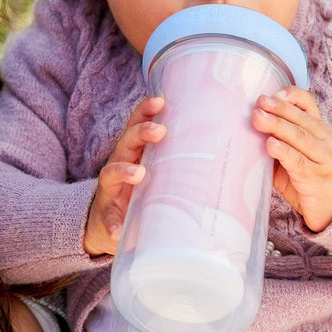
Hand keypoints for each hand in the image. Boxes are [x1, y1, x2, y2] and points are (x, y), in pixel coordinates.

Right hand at [84, 96, 165, 256]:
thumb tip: (226, 154)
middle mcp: (119, 164)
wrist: (106, 225)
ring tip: (138, 174)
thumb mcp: (156, 174)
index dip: (146, 111)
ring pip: (112, 173)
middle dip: (141, 133)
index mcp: (134, 152)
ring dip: (124, 172)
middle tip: (159, 131)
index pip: (137, 125)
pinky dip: (112, 223)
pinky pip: (107, 220)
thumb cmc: (140, 194)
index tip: (161, 101)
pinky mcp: (105, 216)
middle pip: (126, 142)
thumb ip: (177, 163)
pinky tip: (117, 230)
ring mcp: (110, 190)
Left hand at [251, 86, 331, 232]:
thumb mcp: (297, 153)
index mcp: (318, 128)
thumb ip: (279, 139)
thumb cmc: (308, 177)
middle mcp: (325, 140)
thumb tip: (246, 126)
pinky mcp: (316, 179)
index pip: (308, 103)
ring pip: (299, 137)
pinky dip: (284, 152)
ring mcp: (323, 159)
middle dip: (278, 109)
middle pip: (301, 118)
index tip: (272, 93)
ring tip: (258, 119)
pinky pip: (298, 162)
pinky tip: (271, 145)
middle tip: (259, 103)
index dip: (291, 96)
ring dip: (277, 126)